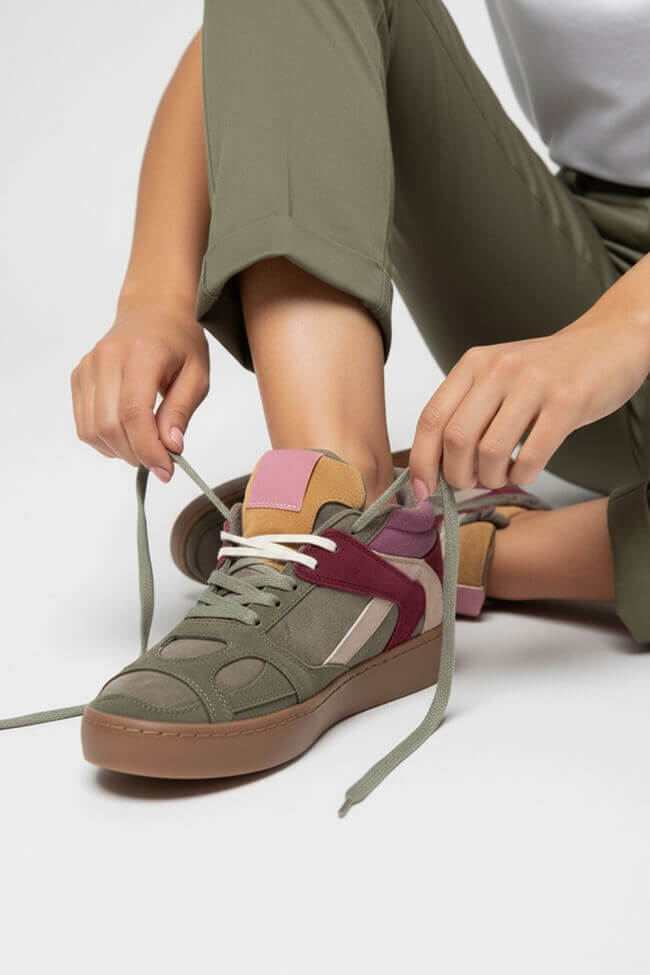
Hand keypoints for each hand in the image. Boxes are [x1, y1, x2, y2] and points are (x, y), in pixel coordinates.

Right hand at [71, 305, 208, 480]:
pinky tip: (127, 435)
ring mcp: (88, 366)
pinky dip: (104, 440)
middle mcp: (107, 358)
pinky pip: (83, 423)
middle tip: (158, 461)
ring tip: (144, 446)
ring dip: (118, 451)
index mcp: (142, 354)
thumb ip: (181, 411)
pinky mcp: (79, 376)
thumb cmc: (180, 343)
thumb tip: (170, 447)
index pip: (134, 412)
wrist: (153, 311)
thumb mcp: (197, 376)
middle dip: (135, 454)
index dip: (148, 448)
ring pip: (91, 429)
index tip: (166, 470)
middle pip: (108, 425)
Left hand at [410, 310, 649, 493]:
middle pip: (456, 440)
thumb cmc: (549, 369)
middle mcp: (498, 369)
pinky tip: (525, 470)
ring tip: (501, 475)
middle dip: (458, 476)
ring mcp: (533, 384)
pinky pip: (530, 458)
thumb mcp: (498, 375)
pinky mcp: (566, 402)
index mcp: (474, 364)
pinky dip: (522, 476)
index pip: (430, 418)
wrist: (609, 341)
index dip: (421, 461)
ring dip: (491, 479)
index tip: (421, 489)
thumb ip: (468, 410)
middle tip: (471, 482)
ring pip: (490, 452)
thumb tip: (436, 466)